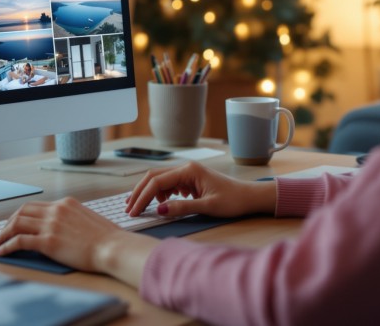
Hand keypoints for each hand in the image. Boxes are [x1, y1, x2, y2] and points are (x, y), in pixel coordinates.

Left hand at [0, 198, 155, 279]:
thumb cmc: (107, 239)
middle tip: (0, 234)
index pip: (36, 206)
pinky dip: (7, 246)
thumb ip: (71, 220)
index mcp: (66, 204)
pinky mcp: (48, 241)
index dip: (20, 216)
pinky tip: (2, 252)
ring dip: (2, 234)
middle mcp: (56, 210)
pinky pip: (20, 241)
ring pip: (17, 224)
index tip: (13, 224)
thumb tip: (60, 229)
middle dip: (7, 223)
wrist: (113, 247)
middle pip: (22, 211)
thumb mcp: (87, 220)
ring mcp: (51, 225)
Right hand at [126, 161, 275, 218]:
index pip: (157, 182)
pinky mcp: (191, 180)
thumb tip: (159, 210)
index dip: (143, 197)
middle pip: (154, 177)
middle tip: (129, 209)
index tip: (134, 212)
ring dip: (149, 192)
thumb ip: (182, 207)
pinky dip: (161, 193)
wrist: (249, 197)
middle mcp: (186, 168)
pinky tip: (162, 203)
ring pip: (160, 180)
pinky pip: (169, 184)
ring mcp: (188, 173)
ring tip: (141, 207)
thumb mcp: (207, 207)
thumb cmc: (233, 201)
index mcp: (189, 171)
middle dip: (140, 192)